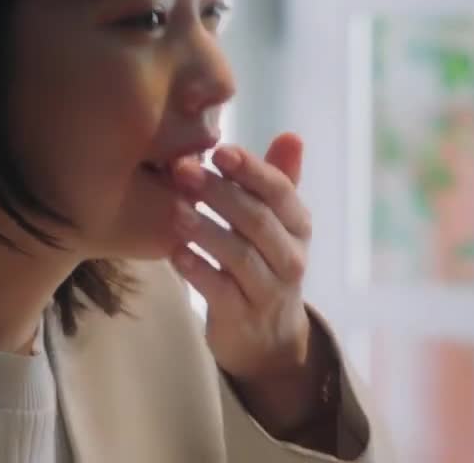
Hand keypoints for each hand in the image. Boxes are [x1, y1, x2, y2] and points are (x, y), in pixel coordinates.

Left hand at [168, 133, 330, 433]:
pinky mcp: (242, 318)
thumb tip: (290, 135)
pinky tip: (175, 251)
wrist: (267, 339)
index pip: (280, 192)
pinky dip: (197, 269)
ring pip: (239, 256)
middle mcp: (290, 257)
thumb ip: (278, 180)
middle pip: (257, 220)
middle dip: (219, 192)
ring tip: (175, 209)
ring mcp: (268, 290)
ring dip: (205, 229)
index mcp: (298, 225)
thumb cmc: (263, 262)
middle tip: (182, 170)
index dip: (251, 169)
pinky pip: (220, 291)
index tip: (218, 150)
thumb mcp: (276, 223)